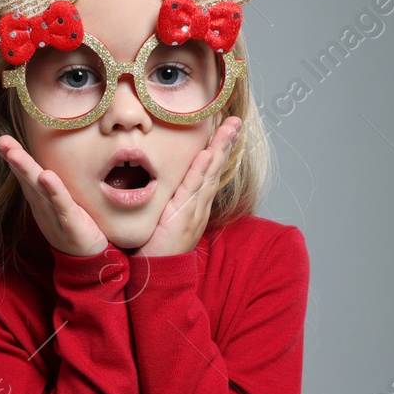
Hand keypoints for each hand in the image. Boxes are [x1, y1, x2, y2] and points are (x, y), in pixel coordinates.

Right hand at [0, 135, 106, 257]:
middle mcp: (43, 205)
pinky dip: (54, 190)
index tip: (1, 140)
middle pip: (27, 179)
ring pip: (39, 189)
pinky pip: (62, 204)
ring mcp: (54, 215)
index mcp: (40, 199)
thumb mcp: (61, 203)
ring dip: (26, 171)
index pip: (25, 175)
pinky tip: (46, 176)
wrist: (89, 260)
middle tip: (1, 141)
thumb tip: (47, 162)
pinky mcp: (70, 223)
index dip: (14, 157)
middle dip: (14, 159)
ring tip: (15, 154)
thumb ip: (52, 185)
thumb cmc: (75, 226)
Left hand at [132, 117, 239, 257]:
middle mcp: (200, 205)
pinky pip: (193, 189)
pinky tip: (208, 155)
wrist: (159, 273)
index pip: (210, 171)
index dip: (218, 149)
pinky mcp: (183, 216)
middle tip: (235, 121)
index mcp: (196, 204)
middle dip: (226, 143)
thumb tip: (166, 185)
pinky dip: (202, 171)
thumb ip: (170, 201)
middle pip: (216, 168)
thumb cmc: (158, 246)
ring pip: (210, 174)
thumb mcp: (166, 217)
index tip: (225, 129)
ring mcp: (194, 210)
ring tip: (229, 128)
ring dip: (220, 150)